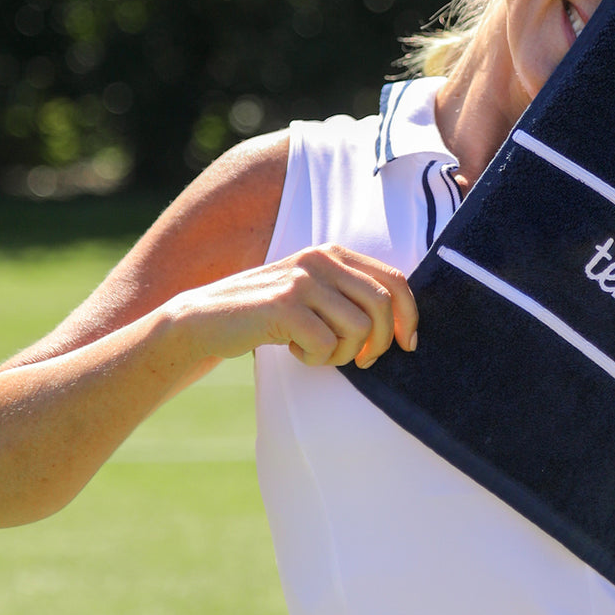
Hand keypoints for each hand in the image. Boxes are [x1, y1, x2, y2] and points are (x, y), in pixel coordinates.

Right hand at [168, 244, 418, 369]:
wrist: (206, 318)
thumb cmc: (268, 313)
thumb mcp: (312, 292)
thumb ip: (350, 295)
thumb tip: (402, 325)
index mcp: (333, 253)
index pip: (394, 279)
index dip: (408, 315)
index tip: (406, 344)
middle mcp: (320, 260)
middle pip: (382, 304)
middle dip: (380, 341)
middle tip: (362, 361)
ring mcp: (301, 281)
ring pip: (358, 328)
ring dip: (343, 354)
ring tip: (318, 352)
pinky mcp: (283, 306)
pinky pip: (326, 343)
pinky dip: (317, 358)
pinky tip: (296, 352)